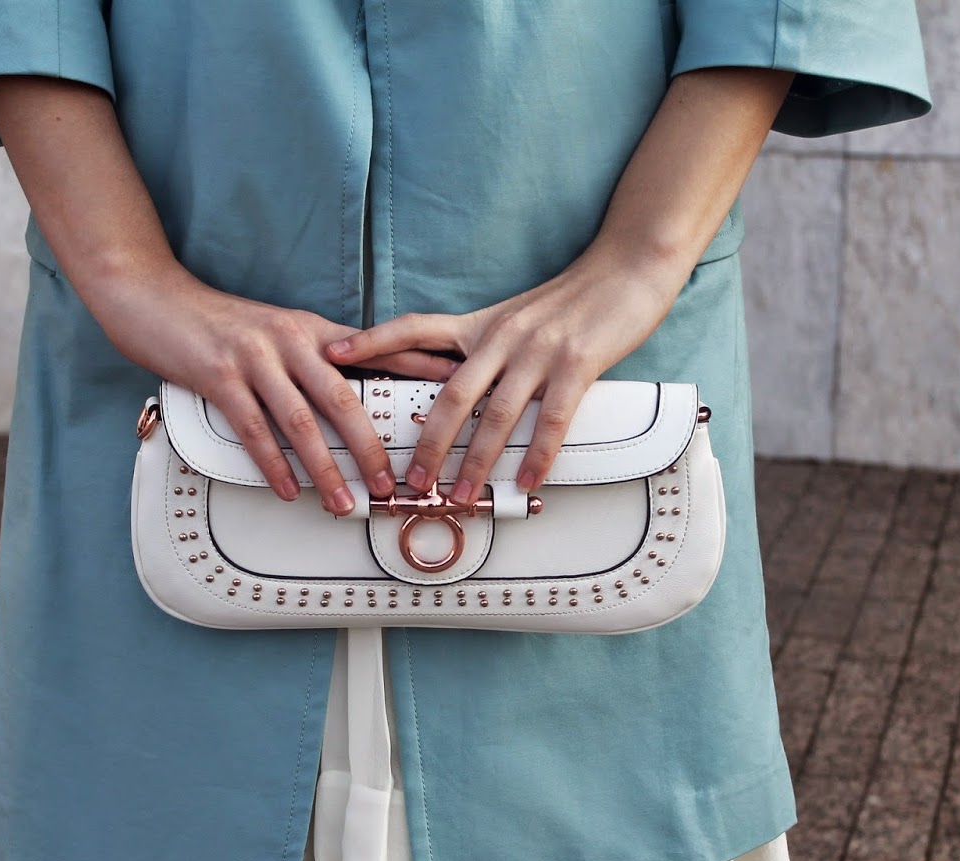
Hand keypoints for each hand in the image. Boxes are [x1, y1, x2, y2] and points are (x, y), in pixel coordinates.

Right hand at [88, 270, 458, 513]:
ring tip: (343, 502)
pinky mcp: (219, 376)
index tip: (455, 385)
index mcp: (311, 329)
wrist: (153, 298)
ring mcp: (254, 358)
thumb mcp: (275, 330)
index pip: (376, 348)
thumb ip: (313, 356)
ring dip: (325, 470)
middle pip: (343, 399)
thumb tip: (350, 390)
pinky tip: (289, 489)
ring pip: (301, 423)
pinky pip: (254, 429)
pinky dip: (274, 466)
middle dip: (371, 447)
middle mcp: (289, 340)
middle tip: (391, 482)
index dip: (418, 366)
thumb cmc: (216, 322)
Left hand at [324, 247, 685, 504]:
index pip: (415, 329)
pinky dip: (537, 455)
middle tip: (411, 479)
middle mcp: (501, 337)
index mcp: (481, 324)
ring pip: (496, 415)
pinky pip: (552, 420)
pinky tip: (526, 481)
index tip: (332, 353)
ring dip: (476, 460)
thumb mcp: (517, 317)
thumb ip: (486, 349)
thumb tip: (460, 388)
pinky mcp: (576, 365)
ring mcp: (538, 352)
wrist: (627, 268)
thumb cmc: (574, 299)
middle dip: (428, 442)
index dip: (372, 340)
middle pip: (450, 394)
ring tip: (461, 493)